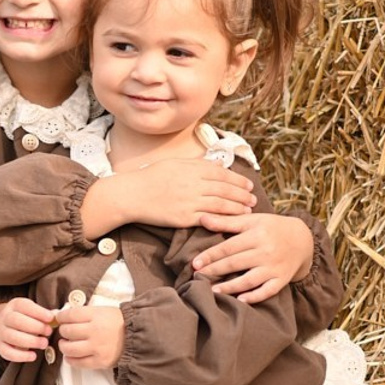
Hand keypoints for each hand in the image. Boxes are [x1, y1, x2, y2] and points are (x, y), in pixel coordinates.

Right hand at [0, 297, 55, 362]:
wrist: (1, 325)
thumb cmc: (23, 318)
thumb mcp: (31, 310)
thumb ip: (43, 314)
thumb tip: (56, 317)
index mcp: (14, 305)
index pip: (23, 306)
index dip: (38, 312)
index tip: (51, 318)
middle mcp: (5, 317)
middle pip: (16, 320)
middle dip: (35, 327)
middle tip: (48, 332)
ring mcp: (0, 333)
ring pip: (12, 337)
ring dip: (30, 341)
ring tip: (44, 344)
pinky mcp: (0, 347)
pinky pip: (7, 352)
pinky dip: (21, 356)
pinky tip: (33, 356)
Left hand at [56, 305, 124, 368]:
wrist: (137, 336)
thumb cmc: (118, 322)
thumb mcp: (102, 311)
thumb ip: (84, 313)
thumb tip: (64, 316)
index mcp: (96, 316)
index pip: (70, 315)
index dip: (61, 317)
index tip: (60, 319)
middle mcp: (95, 331)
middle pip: (67, 331)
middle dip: (63, 331)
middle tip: (65, 331)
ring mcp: (97, 348)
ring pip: (69, 348)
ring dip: (63, 346)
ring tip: (66, 344)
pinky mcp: (100, 361)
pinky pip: (78, 363)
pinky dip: (70, 359)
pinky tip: (70, 356)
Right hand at [124, 158, 256, 226]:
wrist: (132, 195)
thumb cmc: (151, 177)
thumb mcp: (174, 163)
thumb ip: (197, 164)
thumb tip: (219, 164)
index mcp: (192, 169)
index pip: (222, 174)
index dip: (238, 180)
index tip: (248, 185)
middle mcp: (193, 184)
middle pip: (225, 189)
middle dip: (242, 194)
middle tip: (253, 199)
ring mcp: (189, 202)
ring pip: (221, 204)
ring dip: (237, 207)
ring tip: (248, 210)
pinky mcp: (184, 218)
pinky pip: (208, 218)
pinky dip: (223, 219)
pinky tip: (232, 221)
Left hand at [192, 212, 313, 302]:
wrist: (302, 239)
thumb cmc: (271, 228)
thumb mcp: (251, 220)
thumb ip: (226, 221)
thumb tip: (201, 218)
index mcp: (257, 234)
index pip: (229, 247)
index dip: (210, 255)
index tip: (195, 263)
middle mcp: (266, 251)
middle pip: (236, 263)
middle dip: (215, 270)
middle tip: (197, 277)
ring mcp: (275, 267)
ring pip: (249, 279)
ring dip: (230, 287)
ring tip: (213, 291)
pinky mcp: (282, 279)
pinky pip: (268, 291)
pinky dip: (254, 297)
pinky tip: (240, 301)